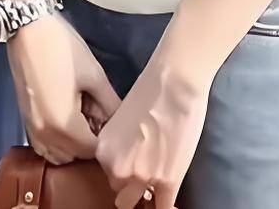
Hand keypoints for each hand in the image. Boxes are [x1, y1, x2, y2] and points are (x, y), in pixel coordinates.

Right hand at [6, 13, 120, 165]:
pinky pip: (44, 145)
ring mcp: (32, 129)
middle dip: (91, 143)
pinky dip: (57, 142)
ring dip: (73, 146)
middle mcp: (45, 135)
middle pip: (75, 156)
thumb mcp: (94, 75)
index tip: (116, 127)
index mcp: (64, 126)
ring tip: (84, 118)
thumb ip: (111, 104)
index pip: (93, 152)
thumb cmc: (62, 48)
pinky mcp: (25, 120)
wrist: (27, 28)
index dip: (108, 142)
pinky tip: (67, 120)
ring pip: (58, 154)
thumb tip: (124, 122)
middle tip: (101, 117)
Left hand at [95, 53, 210, 208]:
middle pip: (121, 190)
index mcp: (104, 150)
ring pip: (139, 201)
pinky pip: (163, 207)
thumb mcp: (122, 118)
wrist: (174, 82)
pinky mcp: (167, 181)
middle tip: (146, 170)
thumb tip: (128, 154)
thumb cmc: (149, 90)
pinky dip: (166, 205)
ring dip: (147, 194)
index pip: (109, 173)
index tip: (132, 170)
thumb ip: (120, 142)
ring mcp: (143, 177)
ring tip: (157, 182)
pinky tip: (168, 203)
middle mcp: (118, 167)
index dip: (123, 171)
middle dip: (132, 182)